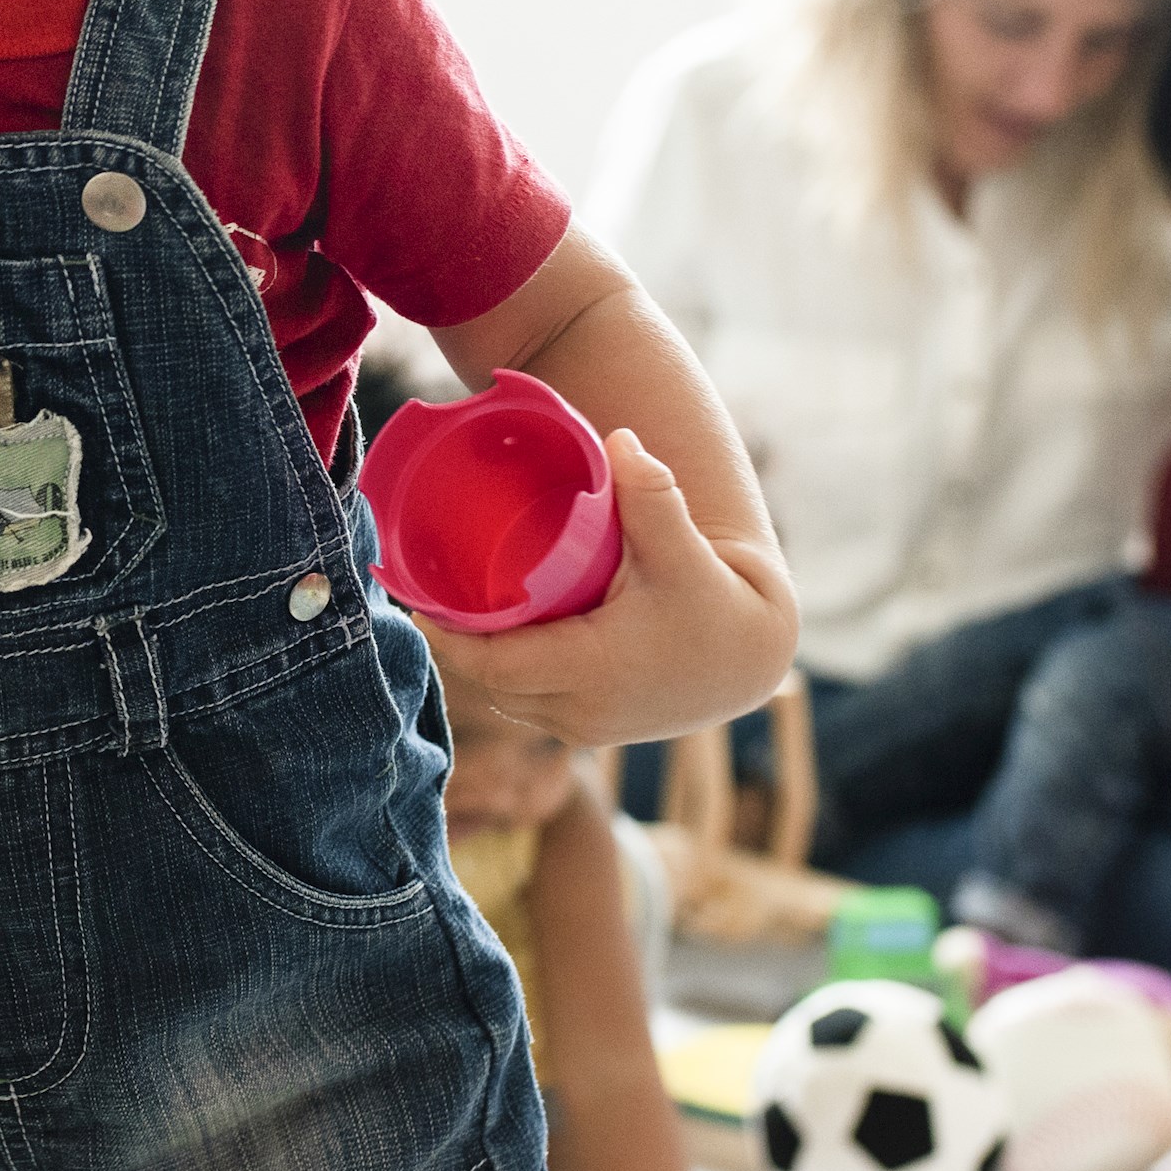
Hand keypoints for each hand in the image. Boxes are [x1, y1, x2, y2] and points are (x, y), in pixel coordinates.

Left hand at [421, 428, 799, 749]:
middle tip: (429, 592)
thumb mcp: (685, 549)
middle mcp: (580, 712)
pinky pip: (530, 706)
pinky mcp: (594, 731)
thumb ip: (653, 496)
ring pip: (507, 698)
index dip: (444, 637)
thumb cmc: (718, 599)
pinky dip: (508, 678)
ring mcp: (586, 729)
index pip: (488, 665)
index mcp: (589, 671)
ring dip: (481, 664)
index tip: (415, 598)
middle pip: (489, 682)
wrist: (755, 656)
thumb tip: (621, 439)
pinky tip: (491, 643)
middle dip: (455, 644)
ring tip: (454, 612)